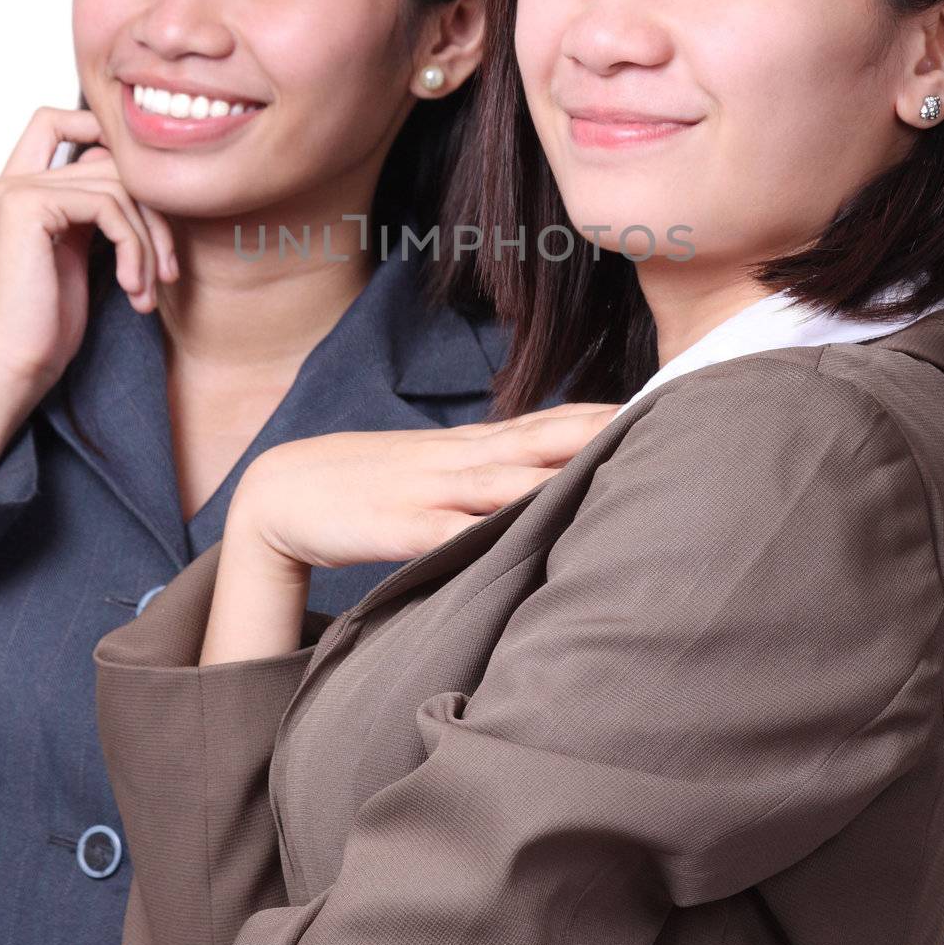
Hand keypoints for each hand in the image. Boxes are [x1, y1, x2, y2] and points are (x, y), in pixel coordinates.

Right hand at [0, 106, 177, 419]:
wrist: (11, 369)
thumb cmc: (44, 325)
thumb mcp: (77, 254)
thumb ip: (93, 210)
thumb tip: (140, 178)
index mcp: (15, 189)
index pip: (58, 122)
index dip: (105, 138)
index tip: (150, 199)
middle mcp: (9, 182)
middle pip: (108, 161)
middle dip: (153, 214)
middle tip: (168, 270)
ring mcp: (14, 191)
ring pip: (117, 185)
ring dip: (149, 241)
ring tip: (149, 289)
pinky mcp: (27, 208)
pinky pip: (109, 206)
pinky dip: (135, 249)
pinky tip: (134, 290)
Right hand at [229, 404, 623, 572]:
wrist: (280, 491)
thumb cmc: (368, 487)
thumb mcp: (435, 474)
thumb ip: (488, 477)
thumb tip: (546, 483)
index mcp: (471, 448)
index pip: (550, 423)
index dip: (604, 416)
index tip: (663, 409)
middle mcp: (458, 460)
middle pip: (542, 439)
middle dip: (600, 432)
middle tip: (662, 425)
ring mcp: (428, 490)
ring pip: (503, 479)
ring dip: (556, 474)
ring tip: (609, 470)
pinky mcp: (397, 526)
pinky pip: (447, 531)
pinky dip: (483, 531)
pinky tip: (516, 535)